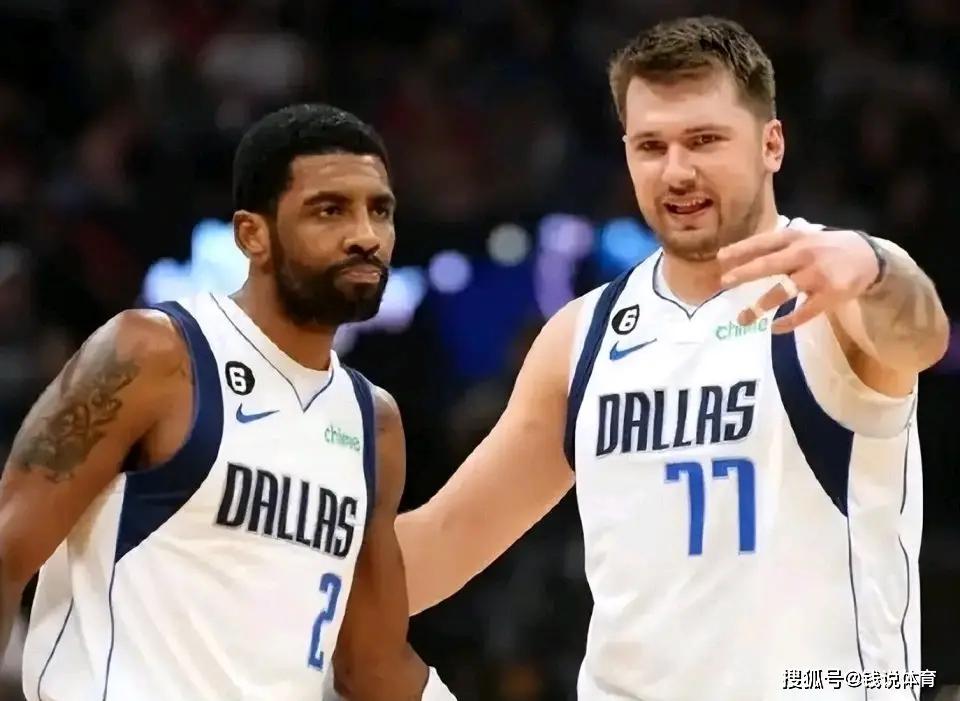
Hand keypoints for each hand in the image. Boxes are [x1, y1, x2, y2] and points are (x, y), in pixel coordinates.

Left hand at [717, 228, 879, 333]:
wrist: (870, 258)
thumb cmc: (828, 248)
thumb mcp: (805, 238)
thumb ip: (778, 246)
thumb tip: (738, 256)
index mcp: (796, 238)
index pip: (764, 241)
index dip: (742, 249)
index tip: (721, 258)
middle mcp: (805, 254)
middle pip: (769, 264)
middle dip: (745, 274)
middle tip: (724, 283)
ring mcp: (817, 275)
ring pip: (783, 291)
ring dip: (760, 305)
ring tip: (742, 318)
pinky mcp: (830, 295)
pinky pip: (805, 312)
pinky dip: (788, 322)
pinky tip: (774, 328)